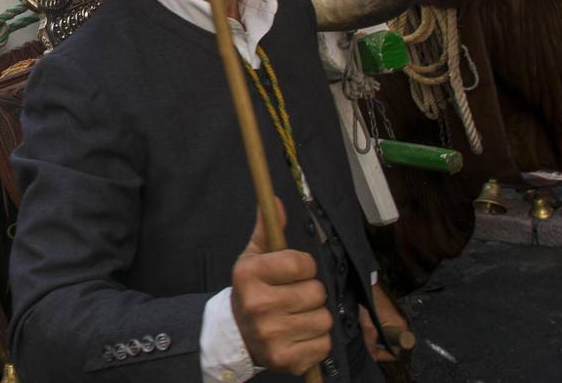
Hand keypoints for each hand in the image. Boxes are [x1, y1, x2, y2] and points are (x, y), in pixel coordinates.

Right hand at [231, 199, 331, 375]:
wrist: (236, 335)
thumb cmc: (252, 290)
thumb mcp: (253, 257)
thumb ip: (268, 229)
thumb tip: (277, 200)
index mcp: (250, 274)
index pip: (301, 263)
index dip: (304, 267)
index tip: (293, 272)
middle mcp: (258, 305)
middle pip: (316, 292)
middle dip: (311, 293)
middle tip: (294, 298)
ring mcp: (271, 335)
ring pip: (324, 319)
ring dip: (316, 318)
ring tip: (297, 317)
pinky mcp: (285, 360)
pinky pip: (324, 344)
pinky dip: (316, 341)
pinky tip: (299, 336)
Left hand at [361, 283, 408, 361]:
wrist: (367, 286)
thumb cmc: (370, 303)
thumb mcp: (368, 326)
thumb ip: (370, 343)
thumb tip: (372, 357)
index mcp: (401, 329)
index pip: (395, 352)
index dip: (382, 355)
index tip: (372, 353)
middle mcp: (402, 325)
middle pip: (392, 345)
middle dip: (380, 346)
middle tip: (368, 342)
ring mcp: (398, 320)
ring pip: (389, 338)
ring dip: (378, 338)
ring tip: (368, 332)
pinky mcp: (393, 315)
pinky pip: (387, 329)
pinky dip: (379, 331)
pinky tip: (370, 326)